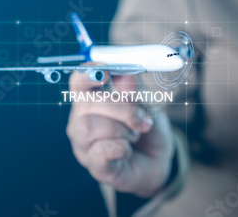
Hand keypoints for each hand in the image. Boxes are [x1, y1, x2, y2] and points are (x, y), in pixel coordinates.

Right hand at [66, 63, 173, 197]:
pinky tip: (127, 151)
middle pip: (86, 104)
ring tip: (134, 136)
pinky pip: (100, 152)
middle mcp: (81, 121)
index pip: (79, 81)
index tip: (105, 72)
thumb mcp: (147, 105)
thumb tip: (126, 74)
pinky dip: (122, 149)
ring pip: (89, 127)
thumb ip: (135, 91)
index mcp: (91, 101)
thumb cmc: (147, 130)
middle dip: (121, 108)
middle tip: (143, 119)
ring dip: (121, 130)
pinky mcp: (94, 166)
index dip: (88, 74)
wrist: (159, 161)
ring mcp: (84, 145)